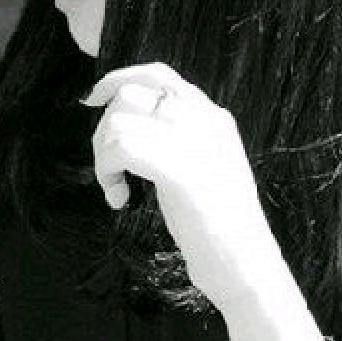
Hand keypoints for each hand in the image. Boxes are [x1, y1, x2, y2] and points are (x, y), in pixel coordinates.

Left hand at [82, 63, 281, 312]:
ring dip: (102, 158)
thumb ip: (176, 139)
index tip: (94, 102)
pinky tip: (118, 200)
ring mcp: (195, 144)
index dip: (118, 80)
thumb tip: (127, 121)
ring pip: (119, 122)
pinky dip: (107, 173)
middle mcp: (206, 121)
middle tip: (110, 170)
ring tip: (115, 189)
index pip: (158, 74)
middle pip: (130, 95)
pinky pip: (123, 148)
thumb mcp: (201, 167)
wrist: (247, 266)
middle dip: (104, 131)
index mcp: (213, 117)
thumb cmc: (218, 227)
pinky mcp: (181, 172)